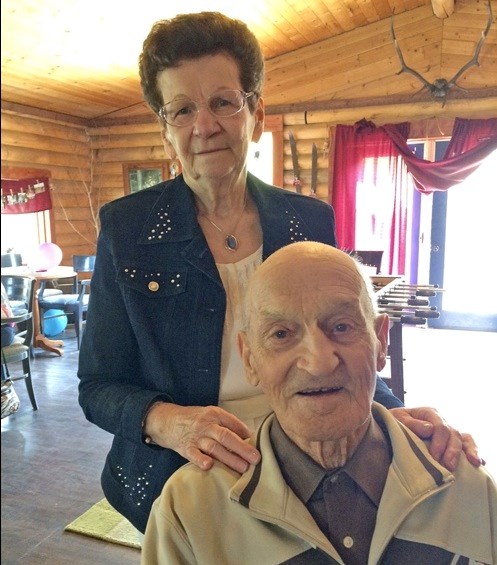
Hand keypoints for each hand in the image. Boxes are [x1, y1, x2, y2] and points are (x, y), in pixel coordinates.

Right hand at [143, 402, 260, 472]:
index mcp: (214, 414)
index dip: (245, 433)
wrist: (167, 420)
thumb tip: (248, 435)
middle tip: (256, 459)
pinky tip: (210, 466)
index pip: (232, 423)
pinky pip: (194, 455)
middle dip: (242, 448)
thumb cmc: (194, 419)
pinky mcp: (185, 448)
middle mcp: (206, 424)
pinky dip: (201, 460)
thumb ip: (227, 423)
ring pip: (214, 447)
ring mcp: (195, 437)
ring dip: (229, 458)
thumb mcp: (210, 414)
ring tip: (243, 468)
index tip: (258, 444)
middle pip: (226, 436)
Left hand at [390, 406, 482, 471]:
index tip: (433, 456)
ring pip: (462, 438)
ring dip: (468, 451)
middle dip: (451, 451)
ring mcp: (447, 431)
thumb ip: (411, 423)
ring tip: (472, 463)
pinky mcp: (450, 441)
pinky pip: (466, 444)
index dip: (438, 442)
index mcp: (429, 413)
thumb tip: (429, 429)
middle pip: (452, 434)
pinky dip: (473, 452)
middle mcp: (441, 421)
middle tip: (447, 466)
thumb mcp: (397, 419)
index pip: (439, 425)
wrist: (392, 426)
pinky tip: (478, 464)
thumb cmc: (395, 422)